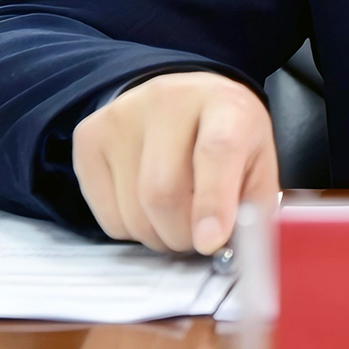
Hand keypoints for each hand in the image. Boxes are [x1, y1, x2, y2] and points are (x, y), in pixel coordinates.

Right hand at [72, 72, 277, 253]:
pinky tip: (146, 205)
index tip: (210, 242)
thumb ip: (251, 207)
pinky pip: (107, 216)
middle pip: (163, 192)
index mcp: (224, 104)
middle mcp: (169, 100)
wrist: (185, 99)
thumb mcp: (258, 164)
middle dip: (182, 235)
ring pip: (132, 212)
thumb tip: (223, 248)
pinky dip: (131, 229)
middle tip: (197, 239)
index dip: (212, 203)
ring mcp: (122, 115)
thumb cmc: (227, 137)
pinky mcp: (90, 136)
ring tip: (175, 218)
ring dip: (157, 236)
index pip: (216, 151)